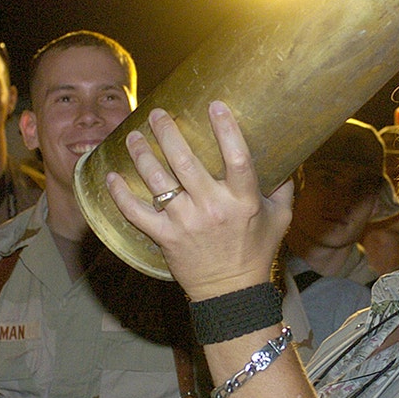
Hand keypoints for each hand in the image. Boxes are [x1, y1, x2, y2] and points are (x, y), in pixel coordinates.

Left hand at [106, 101, 293, 300]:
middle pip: (186, 162)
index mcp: (243, 200)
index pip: (237, 158)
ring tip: (133, 135)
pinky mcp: (165, 237)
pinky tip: (111, 176)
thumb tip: (287, 156)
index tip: (214, 105)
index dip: (226, 129)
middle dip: (168, 132)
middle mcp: (212, 208)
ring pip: (158, 181)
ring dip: (142, 154)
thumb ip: (283, 187)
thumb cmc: (257, 251)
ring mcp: (185, 222)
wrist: (231, 292)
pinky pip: (137, 213)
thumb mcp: (280, 218)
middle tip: (157, 113)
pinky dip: (120, 195)